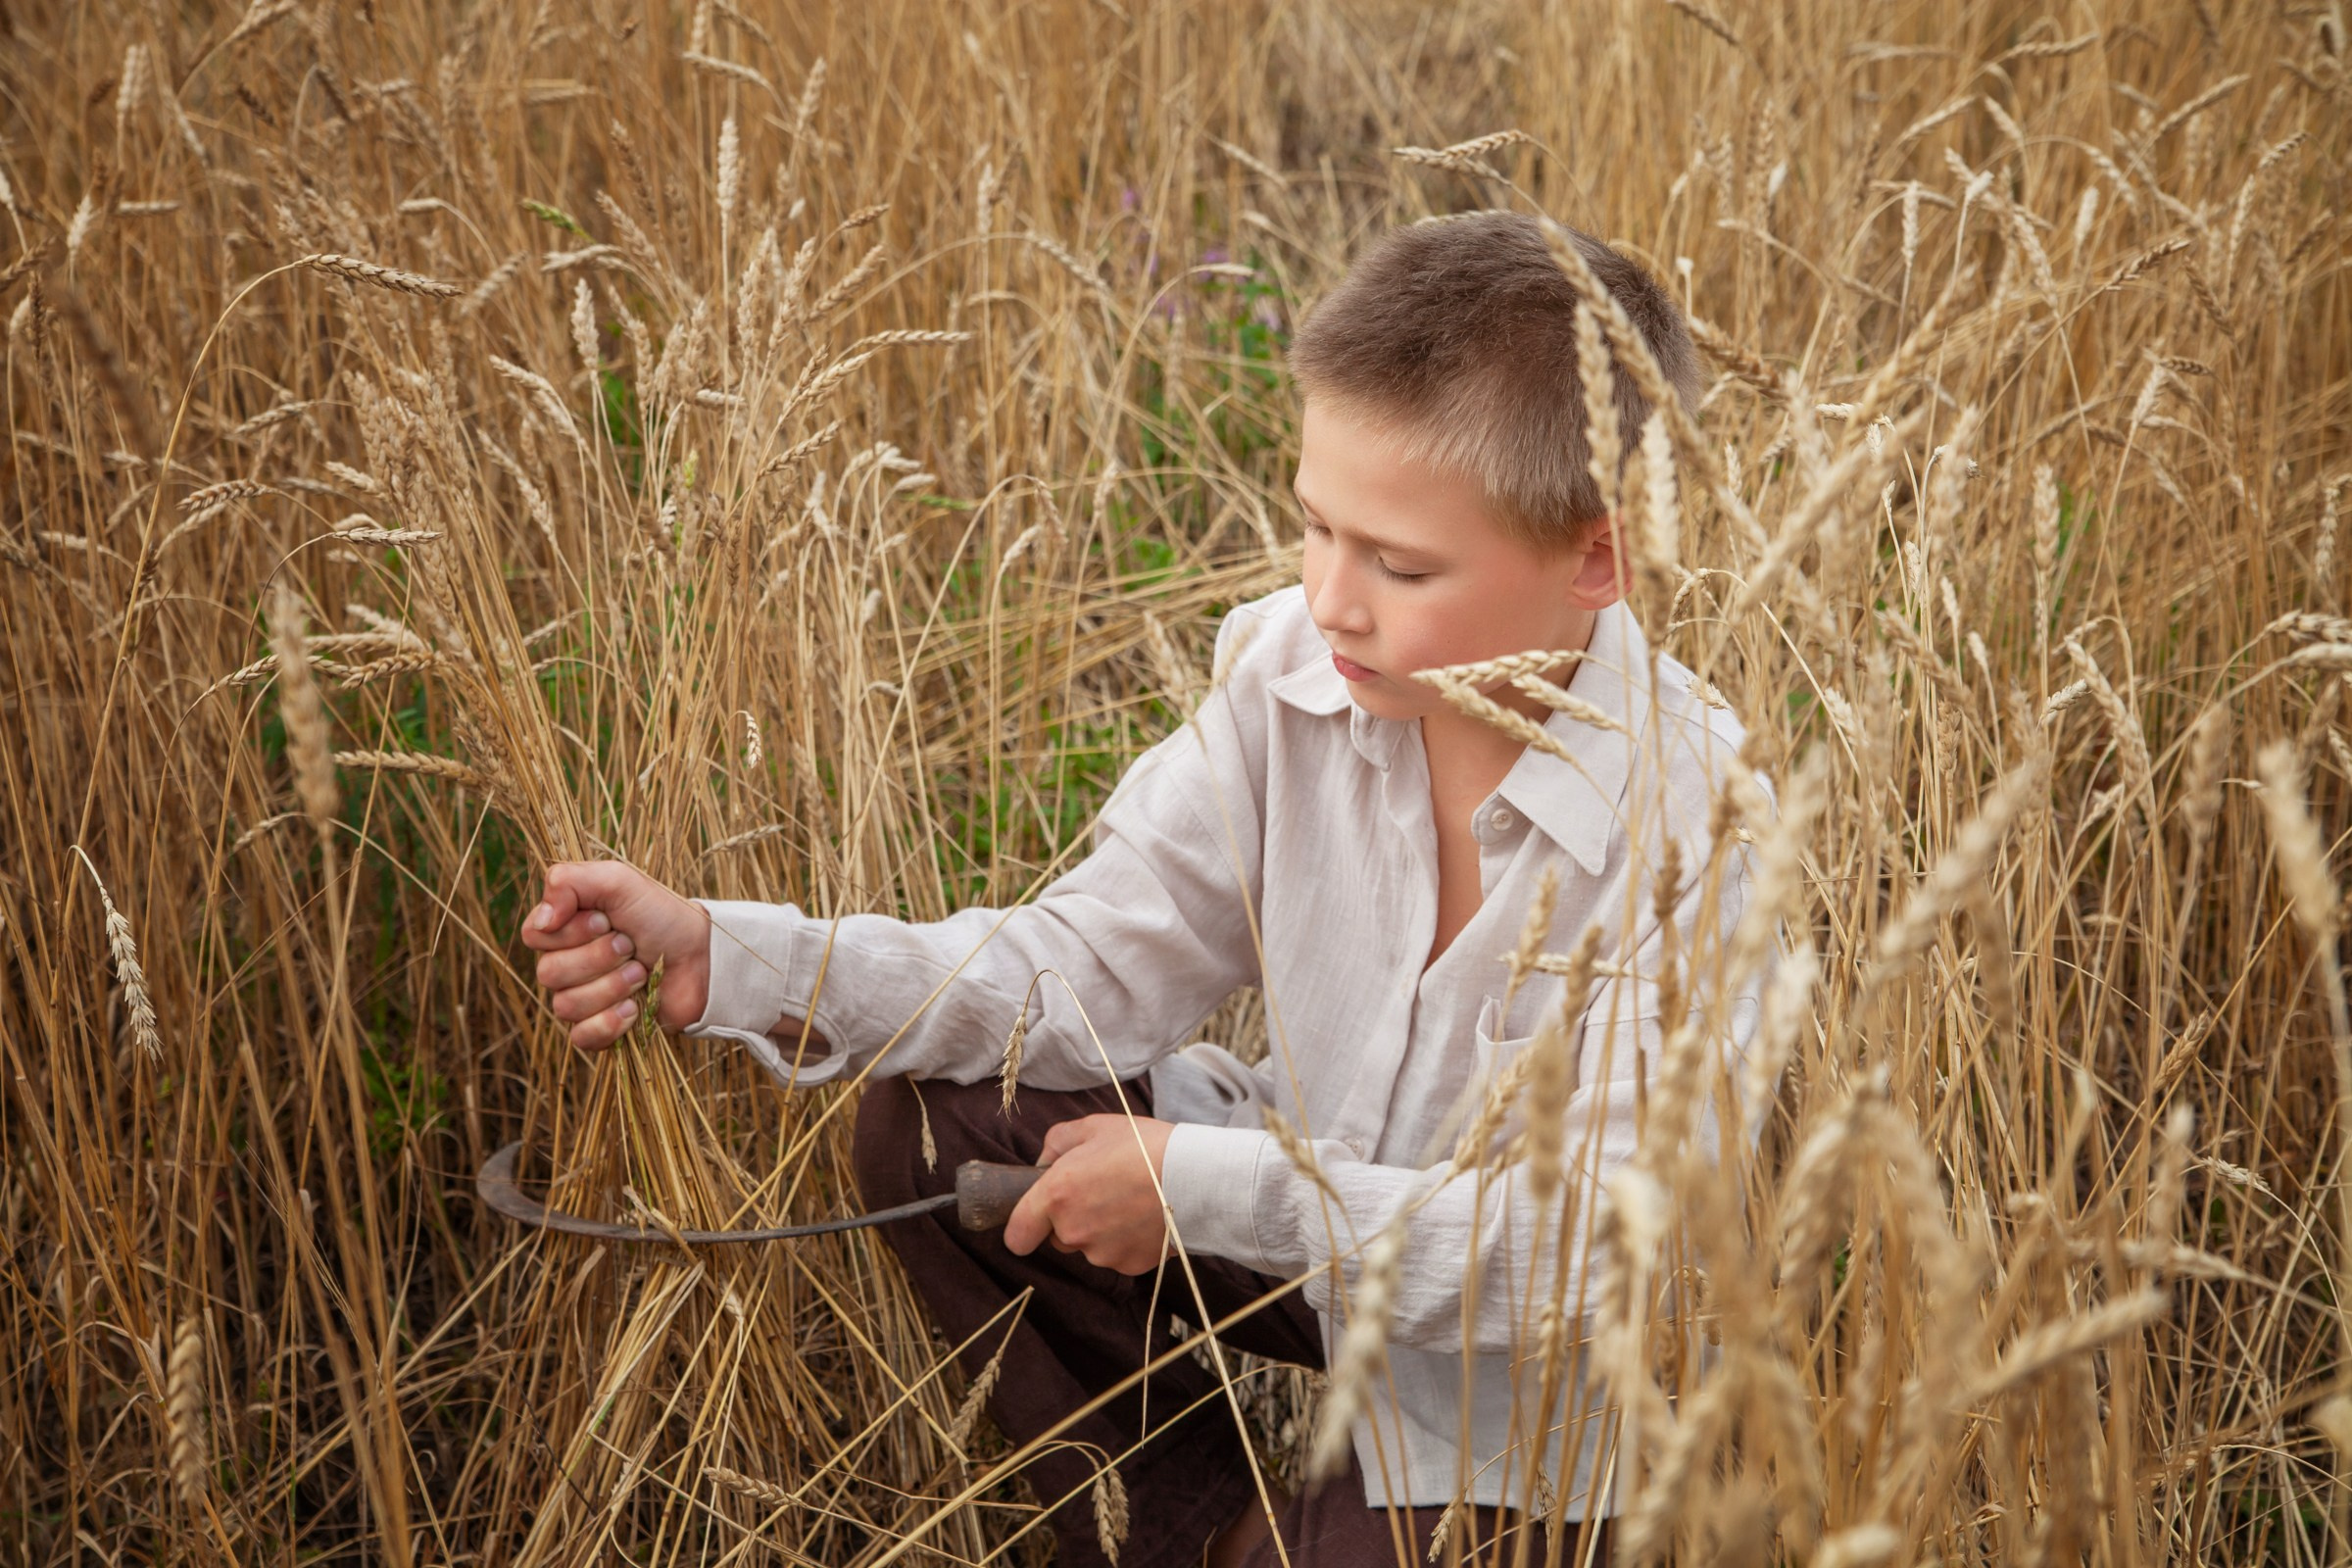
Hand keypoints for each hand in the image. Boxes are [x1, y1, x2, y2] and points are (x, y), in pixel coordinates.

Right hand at [520, 861, 712, 1051]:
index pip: (534, 936)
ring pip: (565, 1005)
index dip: (570, 932)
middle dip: (598, 958)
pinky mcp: (600, 1029)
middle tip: (631, 946)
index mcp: (563, 929)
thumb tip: (541, 919)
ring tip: (641, 972)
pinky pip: (582, 1037)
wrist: (701, 956)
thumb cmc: (660, 915)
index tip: (606, 921)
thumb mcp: (617, 881)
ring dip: (612, 987)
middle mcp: (565, 965)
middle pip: (548, 973)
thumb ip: (568, 882)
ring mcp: (581, 999)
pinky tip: (635, 1007)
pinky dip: (610, 1022)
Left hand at [1003, 1114, 1174, 1274]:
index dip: (1022, 1228)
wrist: (1197, 1177)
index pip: (1016, 1235)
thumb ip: (1057, 1142)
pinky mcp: (1129, 1265)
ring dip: (1100, 1230)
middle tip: (1101, 1190)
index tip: (1033, 1219)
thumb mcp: (1095, 1127)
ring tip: (1130, 1200)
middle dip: (1071, 1218)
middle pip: (1057, 1237)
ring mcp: (1102, 1252)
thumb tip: (1042, 1162)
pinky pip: (1117, 1254)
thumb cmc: (1144, 1146)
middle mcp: (1073, 1231)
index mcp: (1057, 1195)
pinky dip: (1126, 1240)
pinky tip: (1145, 1215)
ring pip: (1089, 1246)